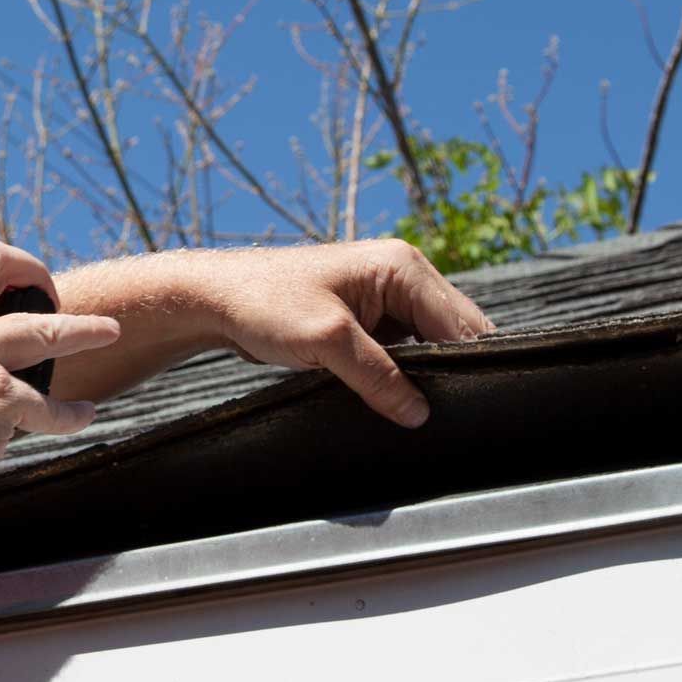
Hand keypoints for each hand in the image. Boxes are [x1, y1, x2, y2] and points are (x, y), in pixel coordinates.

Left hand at [198, 240, 494, 426]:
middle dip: (450, 369)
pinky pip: (406, 350)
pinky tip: (399, 397)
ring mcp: (389, 298)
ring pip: (431, 344)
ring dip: (427, 373)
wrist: (214, 299)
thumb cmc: (264, 303)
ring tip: (421, 407)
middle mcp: (404, 276)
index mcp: (404, 267)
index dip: (467, 364)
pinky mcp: (372, 319)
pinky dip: (405, 373)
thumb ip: (379, 377)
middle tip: (444, 411)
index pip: (461, 323)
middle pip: (453, 332)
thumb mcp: (328, 342)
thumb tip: (419, 414)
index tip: (465, 405)